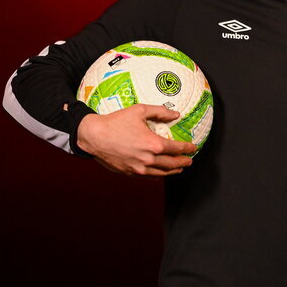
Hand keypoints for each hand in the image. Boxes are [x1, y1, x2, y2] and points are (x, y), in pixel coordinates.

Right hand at [76, 104, 195, 176]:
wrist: (93, 136)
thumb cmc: (116, 121)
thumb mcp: (139, 111)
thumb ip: (160, 112)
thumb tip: (176, 114)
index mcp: (153, 144)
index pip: (176, 149)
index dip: (187, 148)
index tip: (193, 147)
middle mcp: (148, 159)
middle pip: (172, 164)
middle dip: (183, 162)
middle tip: (189, 160)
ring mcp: (138, 168)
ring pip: (161, 173)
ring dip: (172, 171)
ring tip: (179, 168)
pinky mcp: (129, 172)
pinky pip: (148, 175)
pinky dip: (158, 174)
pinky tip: (160, 171)